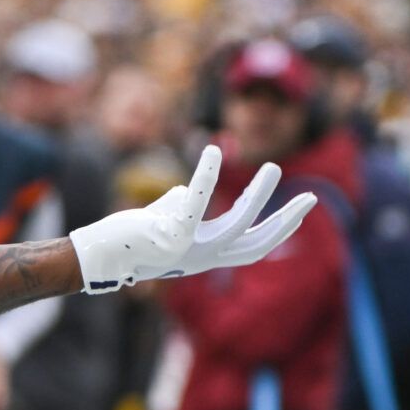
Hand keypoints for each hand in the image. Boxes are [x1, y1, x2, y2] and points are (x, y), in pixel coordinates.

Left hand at [67, 144, 314, 294]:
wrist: (97, 256)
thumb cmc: (129, 238)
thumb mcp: (165, 224)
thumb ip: (184, 206)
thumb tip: (191, 190)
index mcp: (205, 257)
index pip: (252, 249)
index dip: (278, 232)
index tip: (300, 214)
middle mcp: (202, 258)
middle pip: (256, 242)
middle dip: (285, 221)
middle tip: (311, 197)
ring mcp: (189, 249)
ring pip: (236, 225)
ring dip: (258, 196)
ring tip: (274, 167)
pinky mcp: (172, 235)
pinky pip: (198, 201)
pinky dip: (208, 175)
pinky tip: (215, 151)